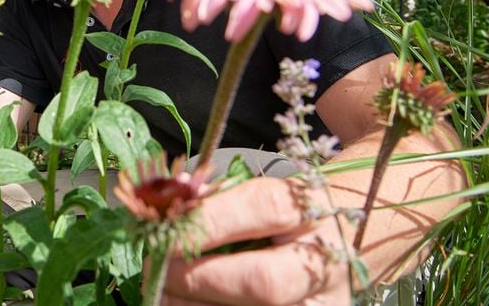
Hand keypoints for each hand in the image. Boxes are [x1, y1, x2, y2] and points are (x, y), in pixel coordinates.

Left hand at [160, 177, 352, 305]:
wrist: (332, 241)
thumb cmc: (277, 213)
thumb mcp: (254, 193)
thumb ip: (213, 200)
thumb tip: (163, 208)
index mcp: (307, 208)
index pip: (262, 208)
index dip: (208, 222)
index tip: (162, 234)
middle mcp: (323, 260)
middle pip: (264, 282)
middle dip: (198, 279)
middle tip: (157, 271)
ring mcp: (320, 303)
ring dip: (195, 304)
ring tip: (164, 291)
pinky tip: (184, 303)